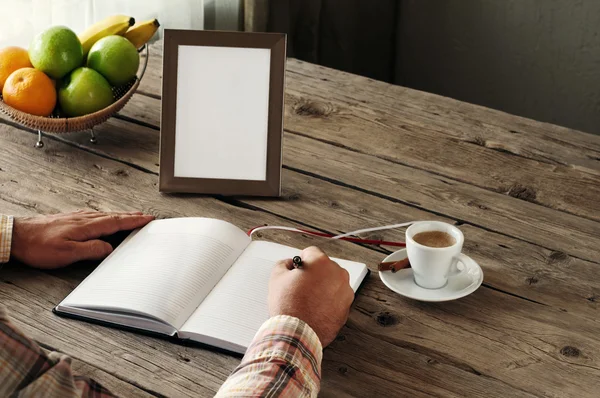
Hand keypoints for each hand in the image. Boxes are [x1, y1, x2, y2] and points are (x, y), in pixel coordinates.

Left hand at [11, 210, 153, 268]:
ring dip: (120, 216)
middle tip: (145, 216)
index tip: (148, 219)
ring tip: (131, 217)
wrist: (17, 236)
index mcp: (87, 226)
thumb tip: (109, 248)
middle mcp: (84, 218)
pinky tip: (105, 219)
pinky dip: (107, 217)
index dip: (134, 221)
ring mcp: (77, 217)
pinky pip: (95, 216)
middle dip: (131, 216)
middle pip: (114, 216)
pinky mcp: (70, 219)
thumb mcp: (67, 254)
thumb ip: (91, 250)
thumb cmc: (38, 246)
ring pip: (105, 215)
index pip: (117, 222)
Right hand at [269, 246, 353, 346]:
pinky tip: (315, 308)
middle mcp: (337, 273)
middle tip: (301, 286)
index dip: (301, 261)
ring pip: (332, 282)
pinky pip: (337, 298)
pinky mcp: (347, 307)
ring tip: (308, 299)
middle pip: (324, 267)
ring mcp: (344, 291)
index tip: (298, 269)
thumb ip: (283, 264)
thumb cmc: (289, 307)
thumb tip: (288, 264)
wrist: (297, 333)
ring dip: (323, 287)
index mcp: (321, 262)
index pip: (311, 252)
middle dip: (314, 274)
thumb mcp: (276, 278)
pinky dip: (329, 301)